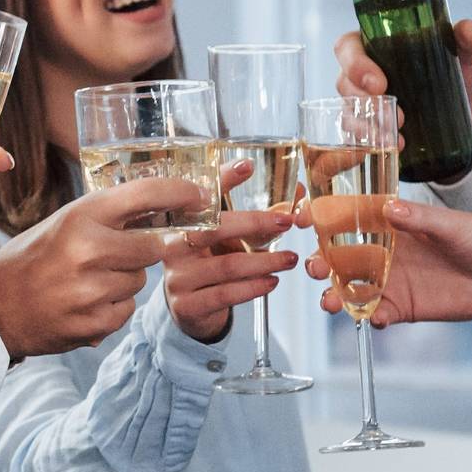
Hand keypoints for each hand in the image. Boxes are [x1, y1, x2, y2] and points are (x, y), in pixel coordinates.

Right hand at [0, 177, 204, 360]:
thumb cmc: (35, 257)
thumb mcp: (66, 222)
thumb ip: (110, 215)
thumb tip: (166, 204)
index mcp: (81, 216)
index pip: (146, 194)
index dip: (180, 193)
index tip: (201, 195)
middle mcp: (88, 249)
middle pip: (154, 246)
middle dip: (143, 250)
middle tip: (115, 253)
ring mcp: (92, 290)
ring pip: (141, 281)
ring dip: (125, 280)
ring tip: (88, 281)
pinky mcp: (95, 323)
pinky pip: (128, 309)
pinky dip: (113, 307)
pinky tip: (85, 302)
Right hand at [162, 181, 296, 343]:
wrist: (189, 305)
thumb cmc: (211, 260)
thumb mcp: (226, 235)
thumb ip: (253, 214)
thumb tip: (297, 192)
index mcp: (180, 220)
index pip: (200, 194)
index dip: (223, 179)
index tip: (248, 166)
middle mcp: (173, 244)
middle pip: (214, 228)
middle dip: (255, 223)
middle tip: (287, 221)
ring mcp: (178, 276)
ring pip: (227, 265)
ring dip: (265, 262)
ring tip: (290, 259)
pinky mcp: (187, 304)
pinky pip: (226, 294)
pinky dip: (253, 288)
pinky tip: (271, 282)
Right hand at [301, 199, 471, 354]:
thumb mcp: (454, 226)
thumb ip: (420, 221)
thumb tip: (390, 209)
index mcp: (393, 224)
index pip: (351, 218)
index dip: (325, 219)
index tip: (305, 220)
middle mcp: (385, 252)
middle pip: (342, 257)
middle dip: (323, 263)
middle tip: (316, 269)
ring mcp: (393, 281)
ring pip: (353, 288)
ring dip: (336, 294)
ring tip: (330, 302)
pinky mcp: (405, 307)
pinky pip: (378, 313)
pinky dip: (370, 317)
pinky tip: (373, 318)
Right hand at [333, 19, 471, 143]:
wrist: (464, 113)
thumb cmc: (456, 74)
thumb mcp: (465, 57)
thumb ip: (468, 40)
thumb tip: (469, 29)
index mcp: (376, 44)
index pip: (348, 47)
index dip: (355, 64)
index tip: (379, 83)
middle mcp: (362, 72)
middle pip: (344, 81)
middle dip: (362, 99)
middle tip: (393, 112)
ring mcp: (363, 101)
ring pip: (349, 110)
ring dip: (367, 125)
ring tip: (396, 137)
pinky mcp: (369, 126)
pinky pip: (357, 135)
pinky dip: (371, 142)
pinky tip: (395, 146)